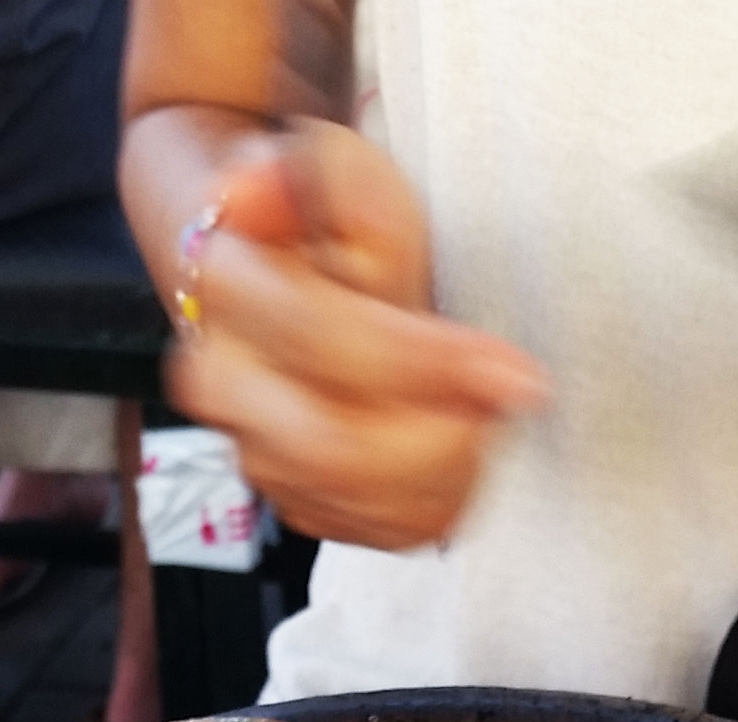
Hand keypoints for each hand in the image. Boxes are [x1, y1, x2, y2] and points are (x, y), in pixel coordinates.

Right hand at [165, 121, 548, 550]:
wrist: (280, 273)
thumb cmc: (322, 220)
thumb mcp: (344, 172)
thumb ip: (329, 184)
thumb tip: (258, 183)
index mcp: (224, 290)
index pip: (326, 344)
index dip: (428, 365)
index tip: (513, 372)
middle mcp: (223, 387)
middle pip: (339, 450)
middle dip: (443, 434)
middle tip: (506, 395)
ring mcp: (256, 455)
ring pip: (371, 503)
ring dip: (450, 467)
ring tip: (481, 407)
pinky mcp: (299, 506)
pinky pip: (388, 532)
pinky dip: (442, 498)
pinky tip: (457, 444)